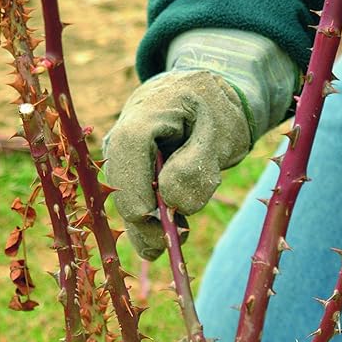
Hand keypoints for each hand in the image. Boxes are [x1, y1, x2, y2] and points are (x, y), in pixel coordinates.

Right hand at [103, 71, 250, 259]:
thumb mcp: (220, 135)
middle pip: (120, 185)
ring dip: (149, 226)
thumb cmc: (216, 114)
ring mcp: (120, 158)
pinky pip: (132, 205)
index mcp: (145, 113)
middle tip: (176, 241)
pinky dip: (150, 224)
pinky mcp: (126, 175)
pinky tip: (172, 232)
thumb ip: (198, 168)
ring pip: (124, 201)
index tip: (162, 225)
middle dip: (145, 222)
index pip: (127, 155)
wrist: (206, 101)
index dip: (138, 194)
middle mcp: (121, 136)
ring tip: (181, 233)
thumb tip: (172, 204)